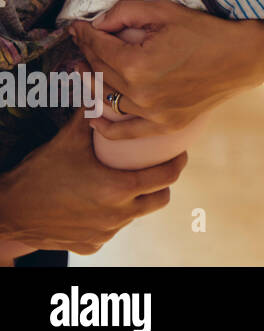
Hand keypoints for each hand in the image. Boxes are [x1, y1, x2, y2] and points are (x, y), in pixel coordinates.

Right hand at [0, 115, 184, 253]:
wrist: (9, 213)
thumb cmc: (39, 173)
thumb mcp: (68, 139)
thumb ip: (91, 112)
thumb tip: (102, 84)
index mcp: (119, 188)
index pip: (167, 176)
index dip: (177, 162)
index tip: (179, 153)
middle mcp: (117, 215)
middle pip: (160, 199)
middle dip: (162, 182)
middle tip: (156, 167)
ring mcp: (105, 233)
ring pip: (136, 215)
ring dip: (137, 199)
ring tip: (126, 180)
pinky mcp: (91, 245)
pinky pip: (113, 229)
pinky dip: (112, 216)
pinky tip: (99, 201)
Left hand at [68, 1, 263, 138]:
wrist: (243, 57)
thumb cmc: (206, 30)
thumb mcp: (165, 11)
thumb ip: (126, 12)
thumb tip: (97, 23)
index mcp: (137, 64)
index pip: (97, 47)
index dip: (84, 34)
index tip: (77, 26)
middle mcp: (140, 93)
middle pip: (100, 71)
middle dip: (88, 52)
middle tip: (83, 40)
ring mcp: (152, 112)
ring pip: (107, 97)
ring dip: (94, 80)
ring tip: (86, 67)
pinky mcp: (165, 123)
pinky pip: (127, 131)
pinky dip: (107, 128)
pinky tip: (93, 119)